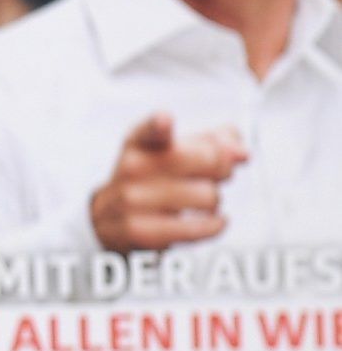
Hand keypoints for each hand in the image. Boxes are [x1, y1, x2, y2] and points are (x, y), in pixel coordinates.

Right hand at [88, 113, 247, 253]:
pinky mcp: (141, 231)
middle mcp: (131, 168)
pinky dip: (216, 224)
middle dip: (222, 169)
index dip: (160, 125)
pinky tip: (211, 220)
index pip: (150, 130)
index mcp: (140, 142)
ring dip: (215, 200)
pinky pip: (200, 227)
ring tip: (200, 201)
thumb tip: (242, 153)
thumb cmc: (153, 180)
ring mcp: (133, 200)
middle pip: (207, 159)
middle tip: (215, 175)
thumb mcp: (174, 152)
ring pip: (208, 195)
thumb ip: (213, 142)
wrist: (108, 219)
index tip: (166, 120)